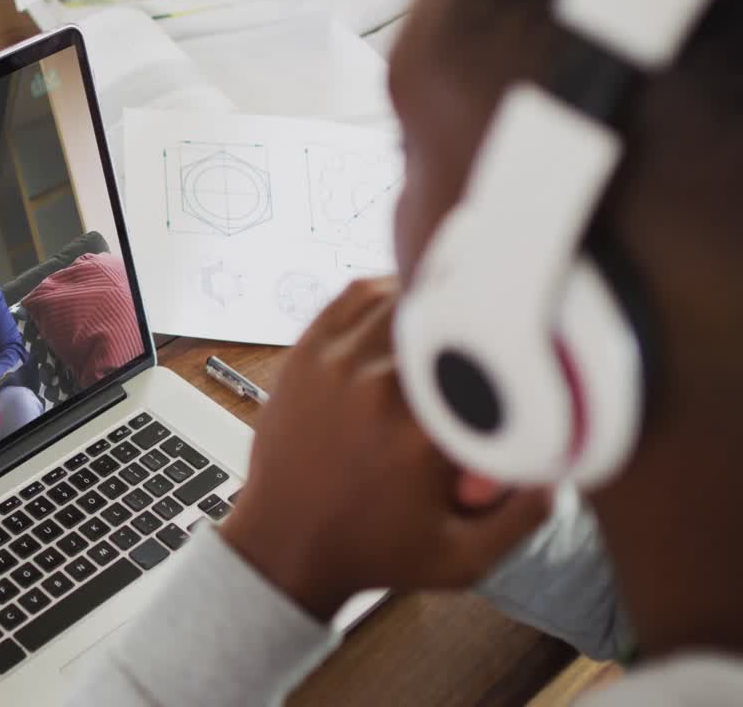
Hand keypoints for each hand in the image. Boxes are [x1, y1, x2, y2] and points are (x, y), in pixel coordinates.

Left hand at [220, 277, 550, 620]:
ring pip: (404, 297)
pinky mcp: (308, 354)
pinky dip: (388, 292)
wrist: (285, 546)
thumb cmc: (369, 552)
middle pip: (452, 318)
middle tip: (491, 338)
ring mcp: (337, 365)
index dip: (517, 350)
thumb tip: (564, 461)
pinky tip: (407, 310)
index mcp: (423, 434)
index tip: (530, 355)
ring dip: (435, 306)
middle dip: (477, 326)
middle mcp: (378, 389)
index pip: (493, 358)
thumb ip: (526, 515)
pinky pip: (356, 295)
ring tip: (453, 324)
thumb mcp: (462, 558)